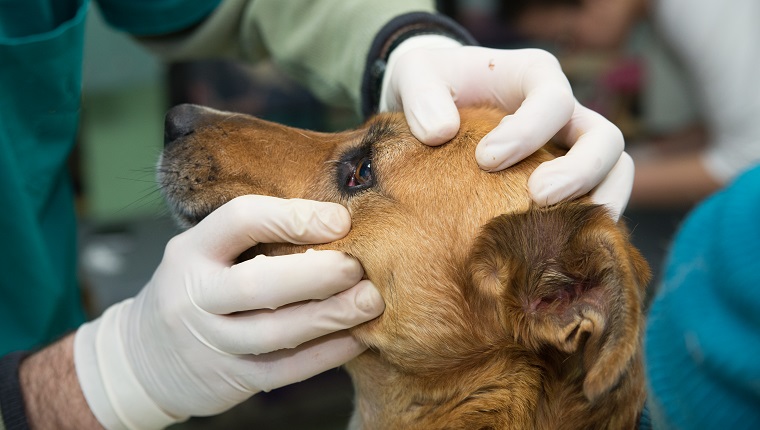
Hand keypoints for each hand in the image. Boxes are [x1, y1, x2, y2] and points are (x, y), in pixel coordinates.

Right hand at [74, 196, 384, 428]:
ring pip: (275, 332)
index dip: (293, 217)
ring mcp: (211, 341)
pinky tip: (356, 339)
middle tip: (357, 266)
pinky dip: (325, 355)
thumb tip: (335, 222)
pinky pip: (284, 369)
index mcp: (191, 251)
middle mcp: (195, 295)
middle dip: (315, 274)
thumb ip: (254, 237)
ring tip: (369, 302)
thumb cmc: (195, 290)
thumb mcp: (203, 252)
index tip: (339, 219)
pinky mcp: (231, 379)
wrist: (144, 359)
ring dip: (329, 316)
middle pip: (257, 284)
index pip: (240, 221)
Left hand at [381, 36, 631, 217]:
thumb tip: (439, 133)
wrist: (432, 108)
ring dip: (598, 204)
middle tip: (537, 197)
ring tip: (559, 233)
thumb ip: (421, 97)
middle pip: (604, 140)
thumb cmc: (430, 86)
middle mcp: (565, 112)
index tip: (485, 160)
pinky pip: (592, 205)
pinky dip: (582, 227)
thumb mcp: (415, 76)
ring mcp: (570, 149)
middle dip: (579, 172)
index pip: (554, 99)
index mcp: (535, 75)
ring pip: (615, 174)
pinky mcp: (565, 183)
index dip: (528, 131)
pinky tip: (550, 249)